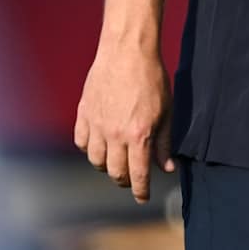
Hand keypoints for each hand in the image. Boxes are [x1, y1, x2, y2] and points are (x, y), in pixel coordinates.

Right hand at [73, 42, 174, 202]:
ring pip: (95, 160)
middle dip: (124, 181)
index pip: (138, 174)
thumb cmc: (152, 79)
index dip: (141, 190)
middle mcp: (115, 134)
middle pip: (114, 172)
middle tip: (131, 179)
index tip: (143, 198)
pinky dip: (88, 149)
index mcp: (138, 135)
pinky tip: (98, 145)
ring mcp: (96, 125)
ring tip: (115, 161)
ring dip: (106, 166)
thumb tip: (167, 168)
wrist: (127, 52)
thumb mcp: (166, 111)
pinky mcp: (83, 114)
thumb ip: (164, 142)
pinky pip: (81, 142)